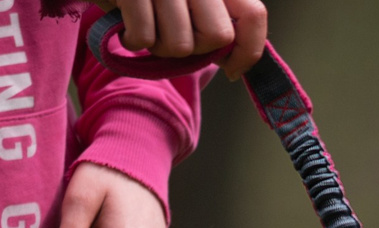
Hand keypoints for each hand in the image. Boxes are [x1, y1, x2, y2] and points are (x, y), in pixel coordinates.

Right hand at [114, 0, 268, 78]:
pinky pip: (144, 38)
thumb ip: (215, 21)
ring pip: (181, 45)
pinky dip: (133, 41)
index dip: (247, 51)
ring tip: (147, 26)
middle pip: (218, 36)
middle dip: (196, 49)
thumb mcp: (189, 1)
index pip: (253, 14)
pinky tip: (125, 24)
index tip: (233, 70)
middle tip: (172, 34)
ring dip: (160, 47)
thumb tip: (234, 63)